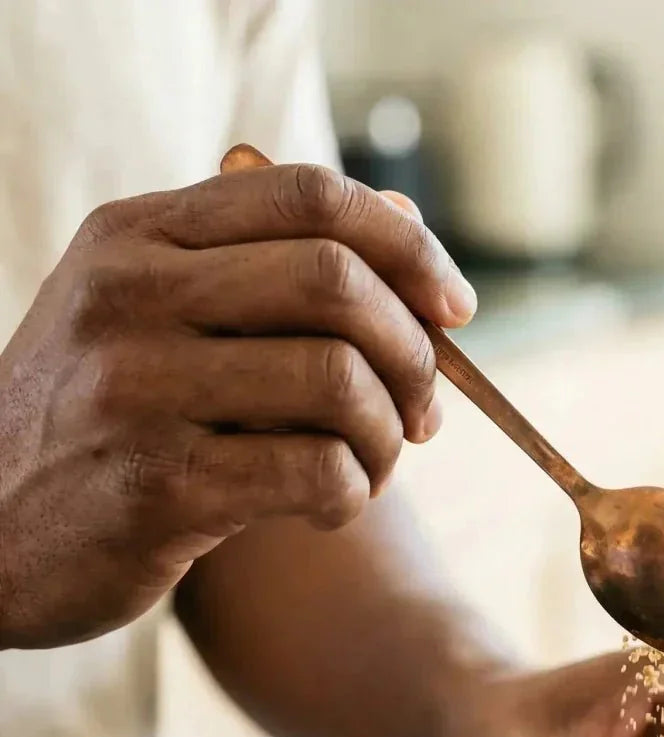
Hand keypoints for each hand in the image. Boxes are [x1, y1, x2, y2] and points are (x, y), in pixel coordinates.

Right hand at [0, 164, 473, 649]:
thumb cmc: (103, 421)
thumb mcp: (155, 316)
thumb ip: (270, 267)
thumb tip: (410, 226)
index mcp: (138, 238)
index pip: (310, 197)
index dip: (410, 249)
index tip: (456, 309)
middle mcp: (132, 296)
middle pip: (340, 283)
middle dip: (415, 354)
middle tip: (422, 411)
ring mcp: (139, 390)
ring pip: (340, 381)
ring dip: (388, 438)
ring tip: (371, 468)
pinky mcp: (160, 486)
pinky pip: (317, 471)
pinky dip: (353, 495)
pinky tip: (331, 509)